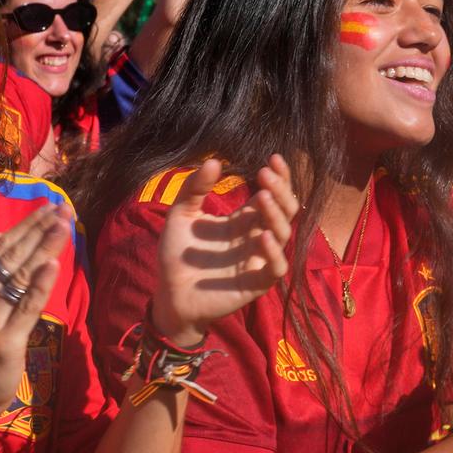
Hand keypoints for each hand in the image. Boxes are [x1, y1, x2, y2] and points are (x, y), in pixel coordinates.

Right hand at [0, 203, 73, 431]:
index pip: (1, 248)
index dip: (27, 226)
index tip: (50, 206)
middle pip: (13, 257)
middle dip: (40, 230)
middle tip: (64, 208)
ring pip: (21, 277)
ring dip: (45, 248)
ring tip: (64, 225)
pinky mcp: (5, 339)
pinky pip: (27, 307)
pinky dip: (41, 285)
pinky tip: (54, 264)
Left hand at [149, 156, 298, 344]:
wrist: (168, 294)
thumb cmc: (178, 255)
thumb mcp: (181, 215)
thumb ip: (195, 188)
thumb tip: (214, 161)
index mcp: (243, 220)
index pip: (272, 195)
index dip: (279, 178)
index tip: (273, 158)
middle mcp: (256, 238)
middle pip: (284, 211)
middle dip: (280, 190)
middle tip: (266, 173)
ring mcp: (259, 260)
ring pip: (283, 235)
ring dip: (276, 215)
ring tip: (262, 197)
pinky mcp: (256, 284)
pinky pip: (275, 268)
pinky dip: (273, 253)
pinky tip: (261, 236)